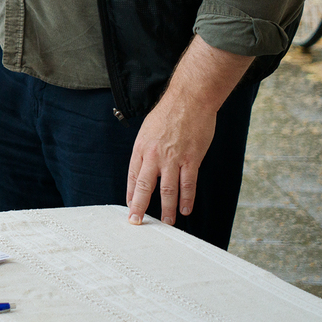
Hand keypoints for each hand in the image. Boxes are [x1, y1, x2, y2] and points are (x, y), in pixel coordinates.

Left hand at [125, 37, 252, 225]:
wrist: (190, 99)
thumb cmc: (169, 112)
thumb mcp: (148, 130)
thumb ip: (147, 149)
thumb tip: (146, 166)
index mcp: (141, 148)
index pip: (132, 176)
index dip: (131, 194)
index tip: (130, 206)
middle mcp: (154, 155)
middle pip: (145, 187)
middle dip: (140, 206)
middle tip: (137, 222)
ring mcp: (173, 158)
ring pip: (167, 190)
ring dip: (167, 209)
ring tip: (166, 223)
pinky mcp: (191, 159)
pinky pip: (188, 184)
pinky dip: (187, 199)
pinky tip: (185, 210)